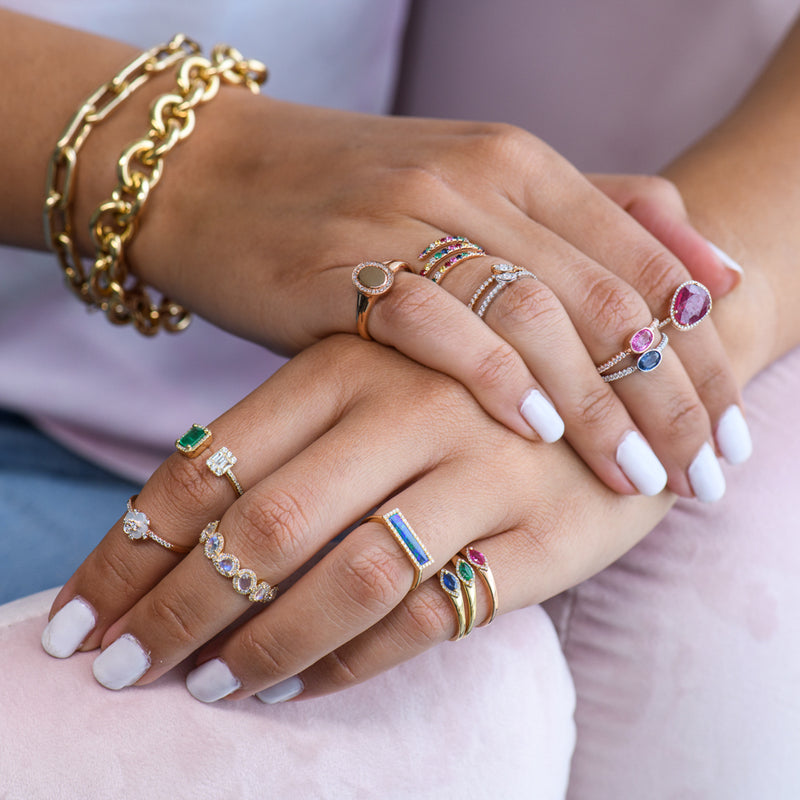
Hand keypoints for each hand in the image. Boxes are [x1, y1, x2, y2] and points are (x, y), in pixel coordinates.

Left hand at [41, 335, 672, 701]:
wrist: (629, 375)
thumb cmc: (478, 378)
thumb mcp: (381, 370)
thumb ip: (294, 433)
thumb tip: (178, 520)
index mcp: (353, 357)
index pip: (213, 461)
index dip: (134, 546)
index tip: (81, 612)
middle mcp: (413, 406)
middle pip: (265, 527)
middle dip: (175, 611)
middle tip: (116, 667)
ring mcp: (485, 469)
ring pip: (347, 579)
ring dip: (261, 647)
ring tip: (207, 686)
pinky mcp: (545, 536)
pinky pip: (431, 616)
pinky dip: (352, 662)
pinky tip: (302, 684)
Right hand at [123, 98, 747, 498]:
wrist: (213, 173)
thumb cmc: (350, 201)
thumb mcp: (473, 197)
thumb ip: (584, 224)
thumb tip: (703, 276)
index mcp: (521, 164)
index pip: (646, 263)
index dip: (701, 354)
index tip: (729, 433)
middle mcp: (478, 183)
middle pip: (606, 299)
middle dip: (669, 396)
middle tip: (704, 475)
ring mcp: (409, 220)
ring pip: (534, 314)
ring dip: (596, 403)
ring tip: (638, 476)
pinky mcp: (341, 263)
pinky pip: (433, 320)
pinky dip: (489, 374)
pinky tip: (529, 428)